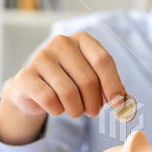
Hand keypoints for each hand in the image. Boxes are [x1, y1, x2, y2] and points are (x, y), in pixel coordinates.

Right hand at [0, 31, 125, 144]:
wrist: (36, 89)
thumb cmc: (72, 83)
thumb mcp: (95, 82)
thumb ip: (114, 90)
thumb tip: (126, 104)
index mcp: (83, 40)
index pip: (103, 61)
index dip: (113, 85)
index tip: (118, 104)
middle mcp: (61, 43)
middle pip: (88, 79)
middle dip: (94, 103)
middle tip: (93, 112)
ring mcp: (40, 57)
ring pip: (68, 92)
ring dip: (76, 110)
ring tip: (76, 111)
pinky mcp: (25, 75)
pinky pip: (49, 99)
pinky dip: (58, 110)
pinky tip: (57, 108)